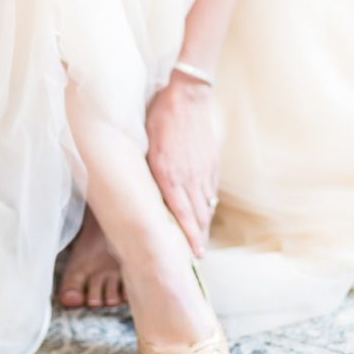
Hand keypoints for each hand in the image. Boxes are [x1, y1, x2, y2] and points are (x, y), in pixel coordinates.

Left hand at [145, 71, 219, 257]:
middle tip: (196, 256)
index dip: (187, 237)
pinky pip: (211, 190)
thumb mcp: (145, 143)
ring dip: (203, 224)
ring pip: (205, 205)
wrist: (187, 96)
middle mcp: (188, 176)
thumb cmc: (160, 116)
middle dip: (197, 238)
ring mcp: (202, 170)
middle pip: (196, 215)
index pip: (180, 214)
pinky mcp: (211, 162)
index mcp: (168, 174)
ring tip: (201, 240)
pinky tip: (206, 211)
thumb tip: (141, 188)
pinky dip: (209, 204)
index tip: (193, 255)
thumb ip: (147, 169)